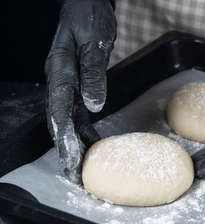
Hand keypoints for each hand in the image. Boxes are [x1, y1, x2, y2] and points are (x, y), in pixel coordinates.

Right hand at [45, 0, 115, 183]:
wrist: (87, 6)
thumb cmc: (90, 19)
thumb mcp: (95, 44)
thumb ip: (94, 74)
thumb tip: (94, 105)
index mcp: (60, 71)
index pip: (59, 108)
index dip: (64, 135)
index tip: (71, 157)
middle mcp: (60, 82)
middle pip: (60, 122)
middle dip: (66, 150)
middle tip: (74, 177)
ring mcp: (67, 86)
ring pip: (68, 122)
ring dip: (74, 147)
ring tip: (80, 172)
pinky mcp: (77, 88)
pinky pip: (79, 115)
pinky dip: (85, 133)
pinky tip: (92, 148)